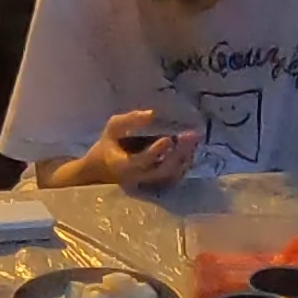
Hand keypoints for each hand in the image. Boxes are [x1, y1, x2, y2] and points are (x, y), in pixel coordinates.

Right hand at [77, 110, 196, 189]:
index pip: (142, 161)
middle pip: (163, 170)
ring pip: (172, 175)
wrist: (103, 170)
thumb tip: (152, 113)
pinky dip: (185, 162)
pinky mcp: (158, 183)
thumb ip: (130, 120)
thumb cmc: (109, 146)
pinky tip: (191, 148)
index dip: (156, 151)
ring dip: (185, 157)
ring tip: (194, 139)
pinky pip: (175, 176)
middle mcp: (139, 177)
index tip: (169, 138)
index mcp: (124, 165)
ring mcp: (149, 182)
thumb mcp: (113, 128)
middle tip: (191, 136)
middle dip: (179, 154)